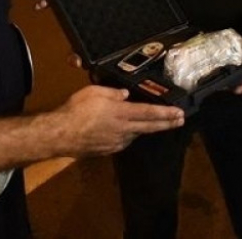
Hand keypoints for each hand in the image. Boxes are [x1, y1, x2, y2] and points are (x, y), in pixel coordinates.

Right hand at [55, 85, 183, 156]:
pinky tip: (129, 132)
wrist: (61, 135)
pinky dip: (130, 135)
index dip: (166, 113)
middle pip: (150, 127)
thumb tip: (125, 95)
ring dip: (147, 129)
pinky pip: (124, 141)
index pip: (149, 113)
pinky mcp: (108, 150)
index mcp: (122, 113)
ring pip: (136, 134)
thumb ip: (112, 93)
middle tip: (180, 121)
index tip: (180, 113)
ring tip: (156, 124)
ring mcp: (116, 142)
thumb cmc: (77, 110)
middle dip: (167, 123)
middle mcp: (124, 130)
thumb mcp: (94, 92)